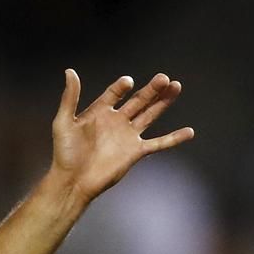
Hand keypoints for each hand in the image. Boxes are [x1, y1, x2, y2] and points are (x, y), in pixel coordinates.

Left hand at [51, 70, 193, 201]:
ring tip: (176, 86)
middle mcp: (116, 121)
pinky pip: (159, 143)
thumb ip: (70, 97)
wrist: (73, 181)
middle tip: (164, 77)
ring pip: (150, 115)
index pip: (114, 93)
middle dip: (151, 89)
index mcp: (99, 112)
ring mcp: (128, 136)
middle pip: (138, 100)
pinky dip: (174, 138)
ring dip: (163, 102)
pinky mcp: (136, 152)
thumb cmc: (65, 153)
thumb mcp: (63, 121)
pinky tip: (189, 132)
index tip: (128, 82)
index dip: (121, 87)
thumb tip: (70, 72)